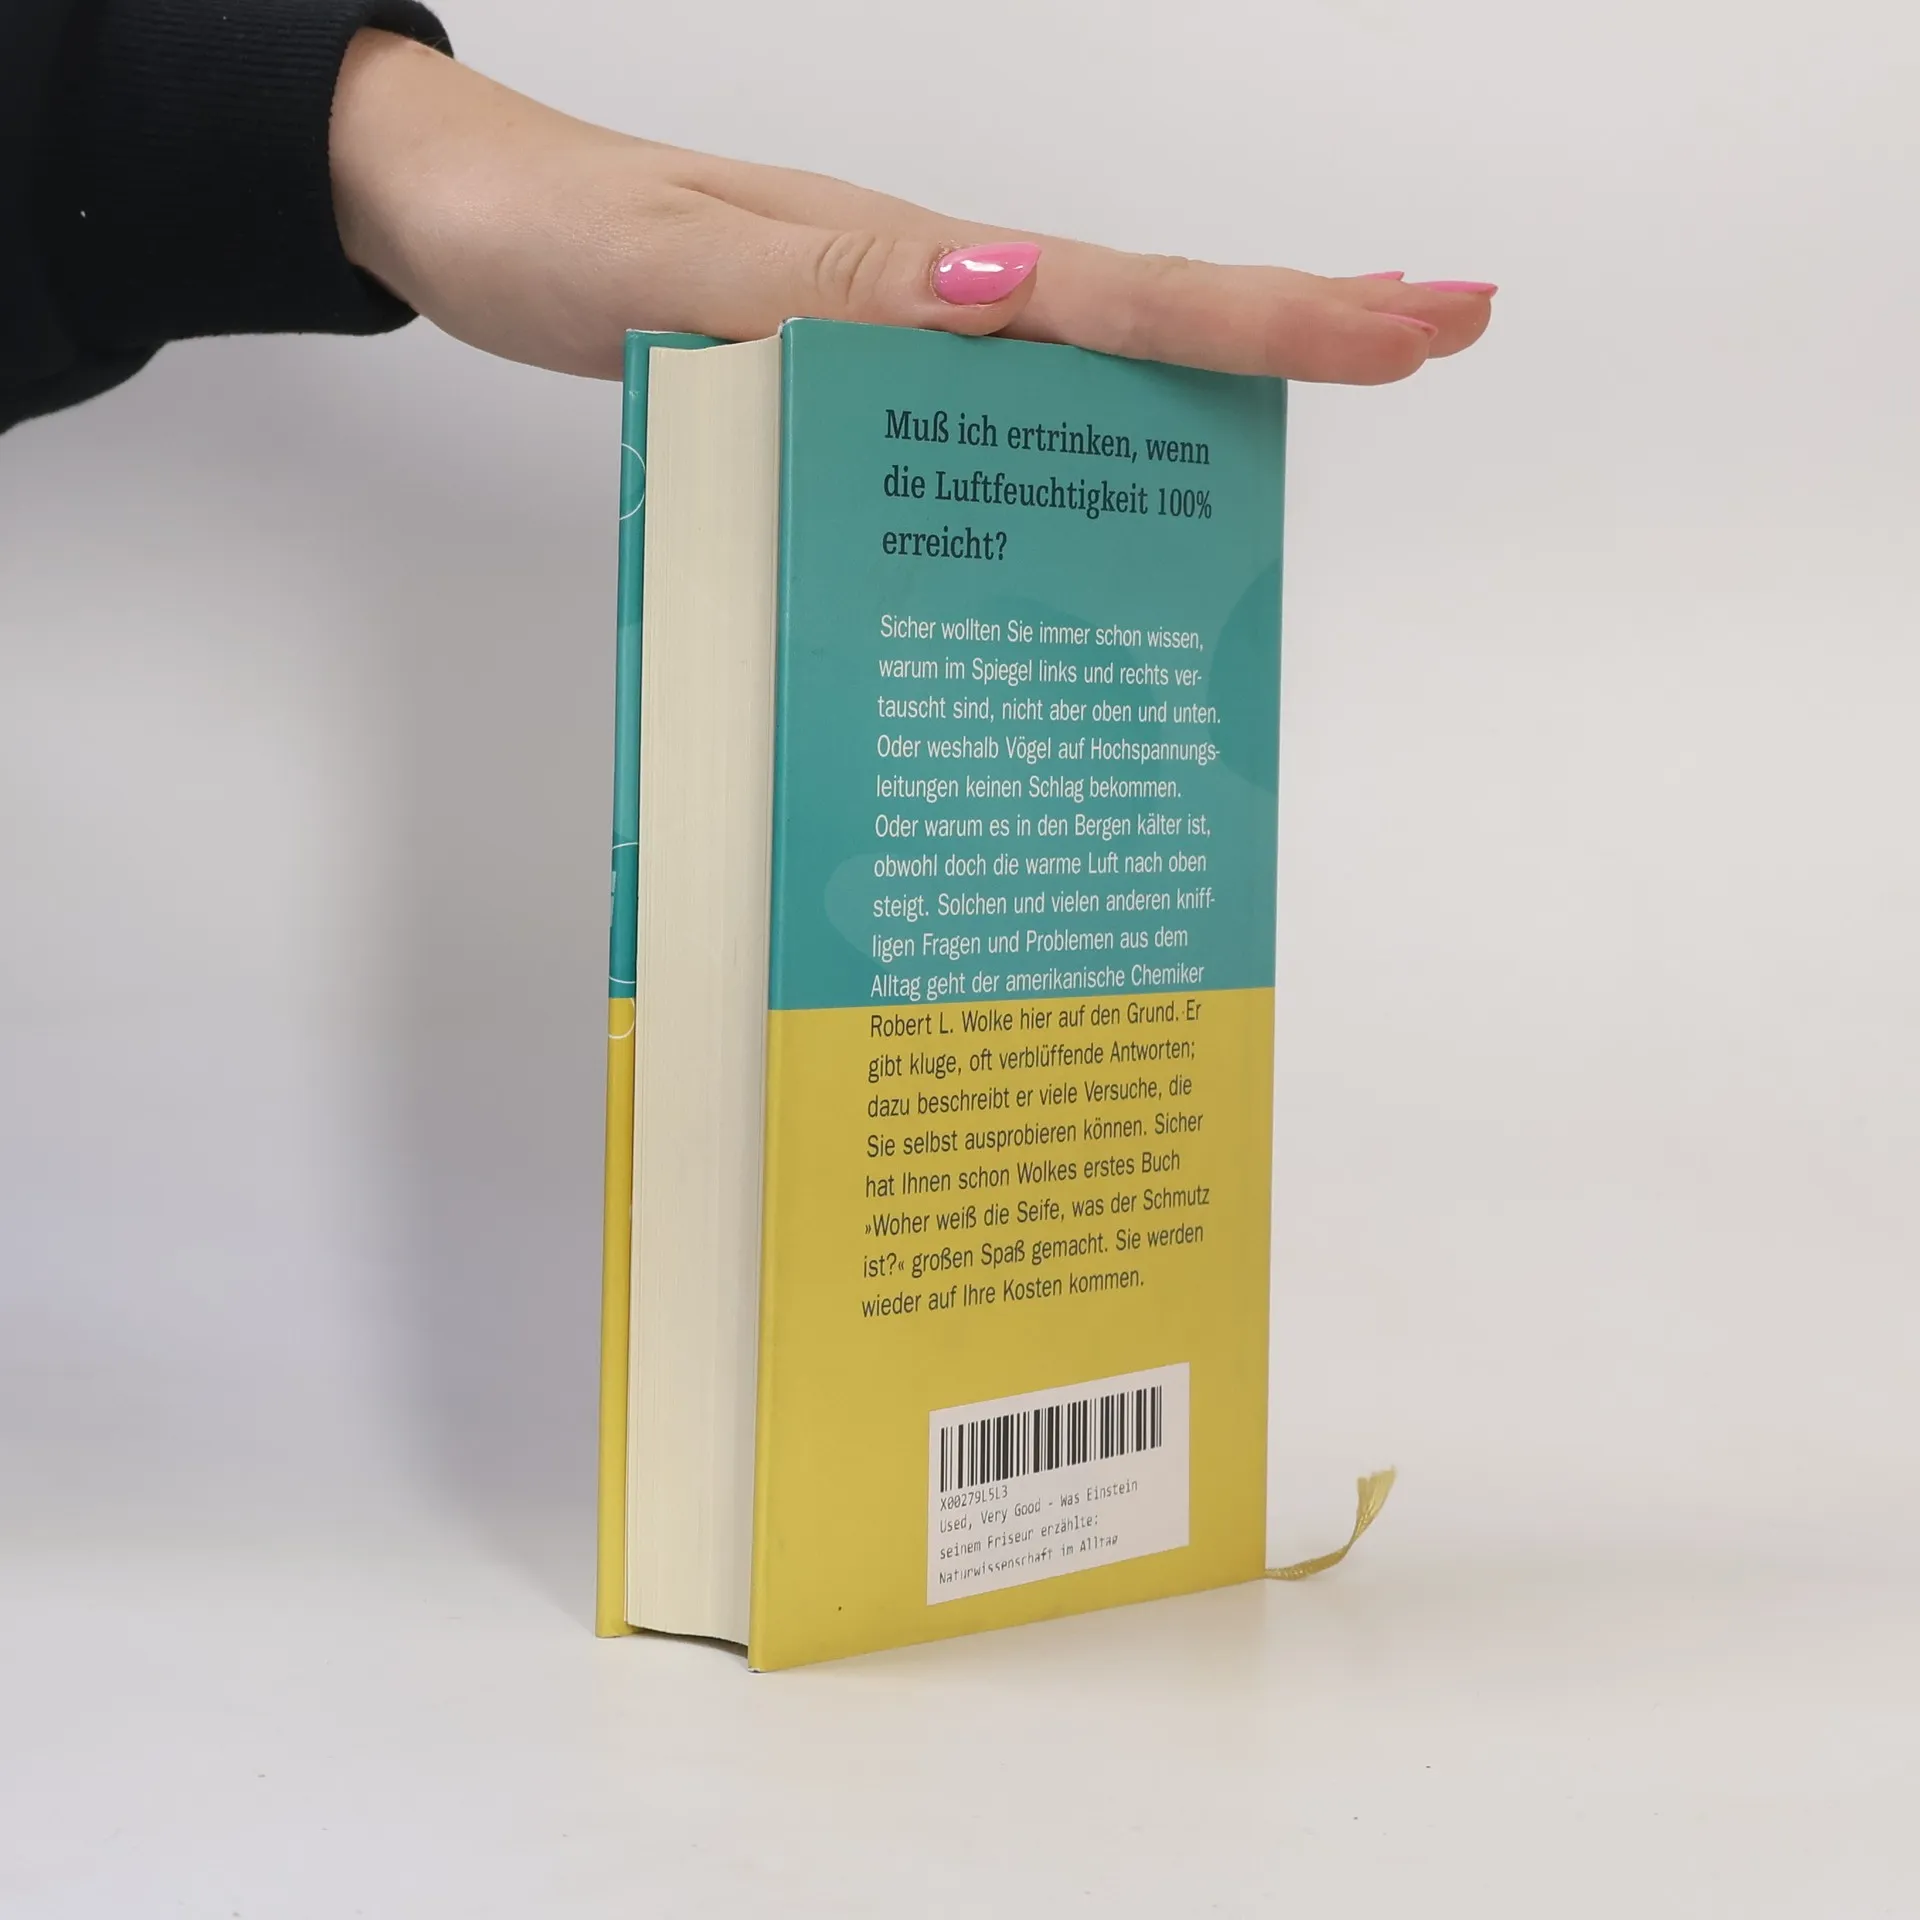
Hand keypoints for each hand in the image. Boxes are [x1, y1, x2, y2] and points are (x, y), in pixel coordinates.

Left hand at [330, 32, 1493, 386]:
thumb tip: (1010, 305)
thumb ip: (830, 296)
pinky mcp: (847, 372)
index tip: (1408, 322)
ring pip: (1079, 361)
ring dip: (1208, 374)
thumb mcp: (679, 268)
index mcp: (907, 266)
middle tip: (1442, 333)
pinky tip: (1104, 468)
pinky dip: (1076, 431)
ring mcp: (892, 331)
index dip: (1262, 316)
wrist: (455, 214)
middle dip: (1291, 325)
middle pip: (1137, 314)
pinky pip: (988, 411)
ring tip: (1331, 388)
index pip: (1115, 294)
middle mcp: (923, 295)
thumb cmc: (550, 236)